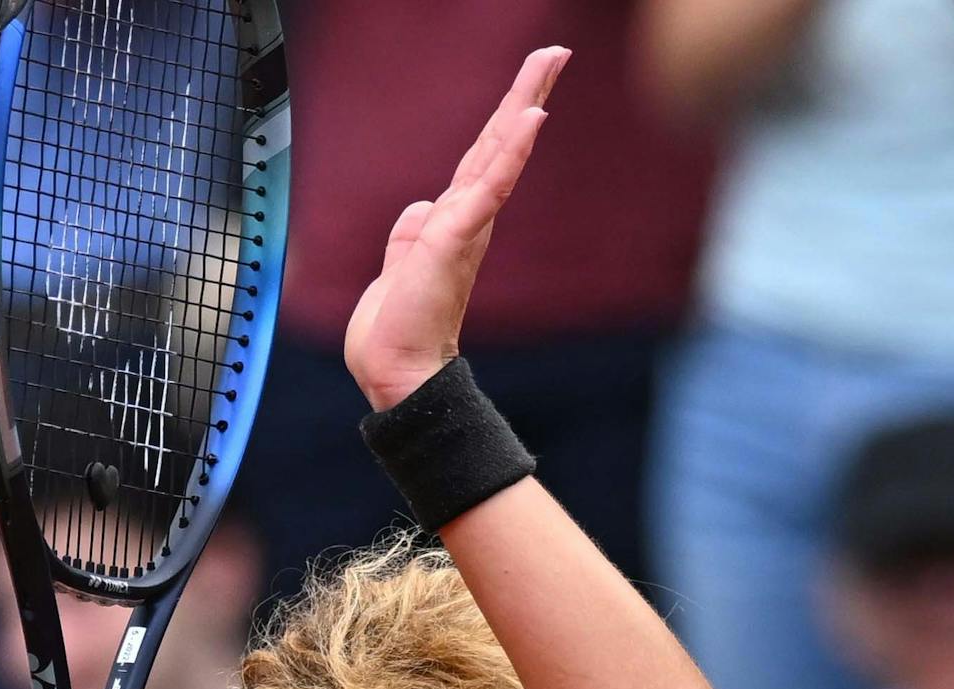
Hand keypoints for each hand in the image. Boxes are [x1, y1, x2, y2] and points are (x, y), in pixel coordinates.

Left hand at [340, 47, 568, 409]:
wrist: (397, 369)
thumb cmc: (400, 327)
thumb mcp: (401, 264)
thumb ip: (412, 232)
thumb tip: (421, 207)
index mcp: (454, 219)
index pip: (483, 156)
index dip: (505, 116)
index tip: (532, 80)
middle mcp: (467, 217)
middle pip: (499, 142)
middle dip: (526, 94)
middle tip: (556, 53)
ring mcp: (465, 225)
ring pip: (499, 154)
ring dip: (523, 107)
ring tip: (548, 67)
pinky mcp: (456, 238)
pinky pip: (487, 186)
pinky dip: (510, 152)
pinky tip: (528, 120)